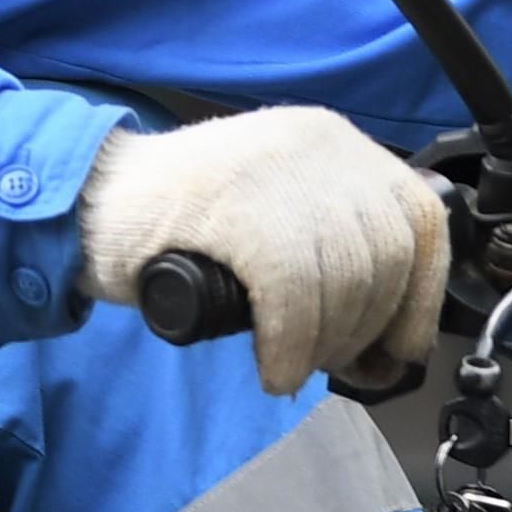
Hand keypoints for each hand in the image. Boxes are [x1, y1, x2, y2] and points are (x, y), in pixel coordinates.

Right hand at [75, 110, 449, 396]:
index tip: (402, 346)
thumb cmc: (181, 224)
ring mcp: (275, 169)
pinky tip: (273, 368)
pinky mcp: (236, 204)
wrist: (91, 203)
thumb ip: (336, 250)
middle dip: (367, 329)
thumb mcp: (278, 213)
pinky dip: (289, 345)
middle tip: (331, 363)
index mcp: (336, 143)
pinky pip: (293, 293)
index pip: (421, 220)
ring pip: (344, 278)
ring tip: (293, 364)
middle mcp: (319, 144)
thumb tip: (394, 339)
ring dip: (324, 344)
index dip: (421, 297)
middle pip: (385, 256)